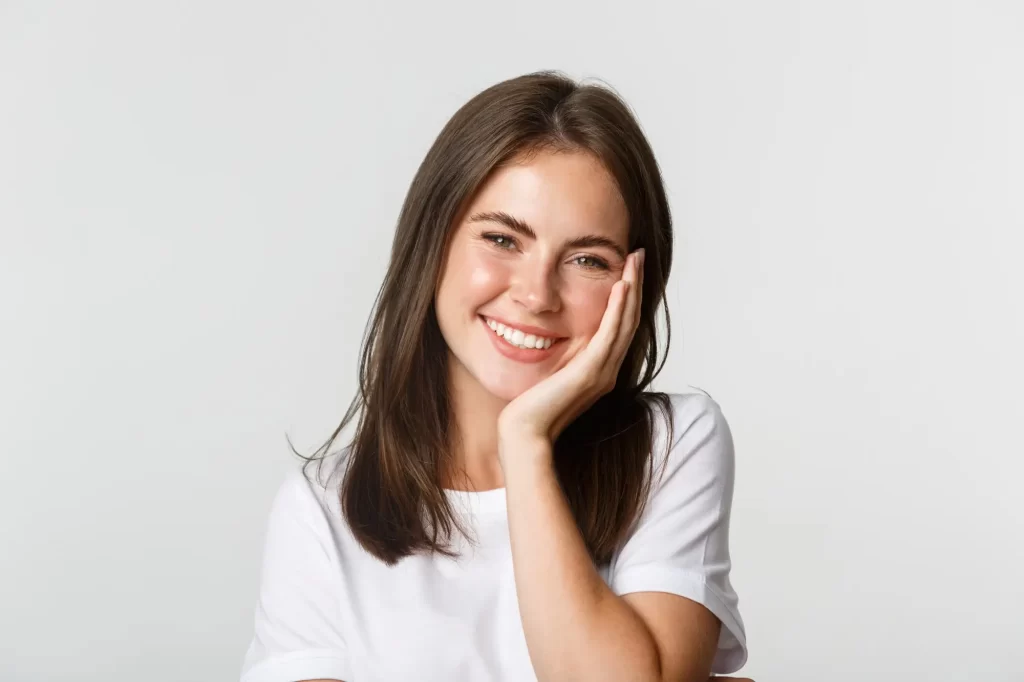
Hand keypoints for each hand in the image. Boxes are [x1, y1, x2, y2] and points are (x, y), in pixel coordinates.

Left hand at [497, 248, 644, 459]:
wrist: (525, 433)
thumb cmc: (530, 407)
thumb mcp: (549, 372)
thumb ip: (559, 355)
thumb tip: (548, 332)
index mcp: (600, 369)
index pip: (620, 325)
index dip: (627, 296)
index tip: (628, 269)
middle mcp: (607, 370)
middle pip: (629, 319)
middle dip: (635, 284)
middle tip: (638, 255)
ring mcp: (603, 372)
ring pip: (625, 322)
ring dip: (631, 289)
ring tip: (634, 261)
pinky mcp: (591, 372)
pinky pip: (610, 334)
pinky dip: (618, 309)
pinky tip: (621, 287)